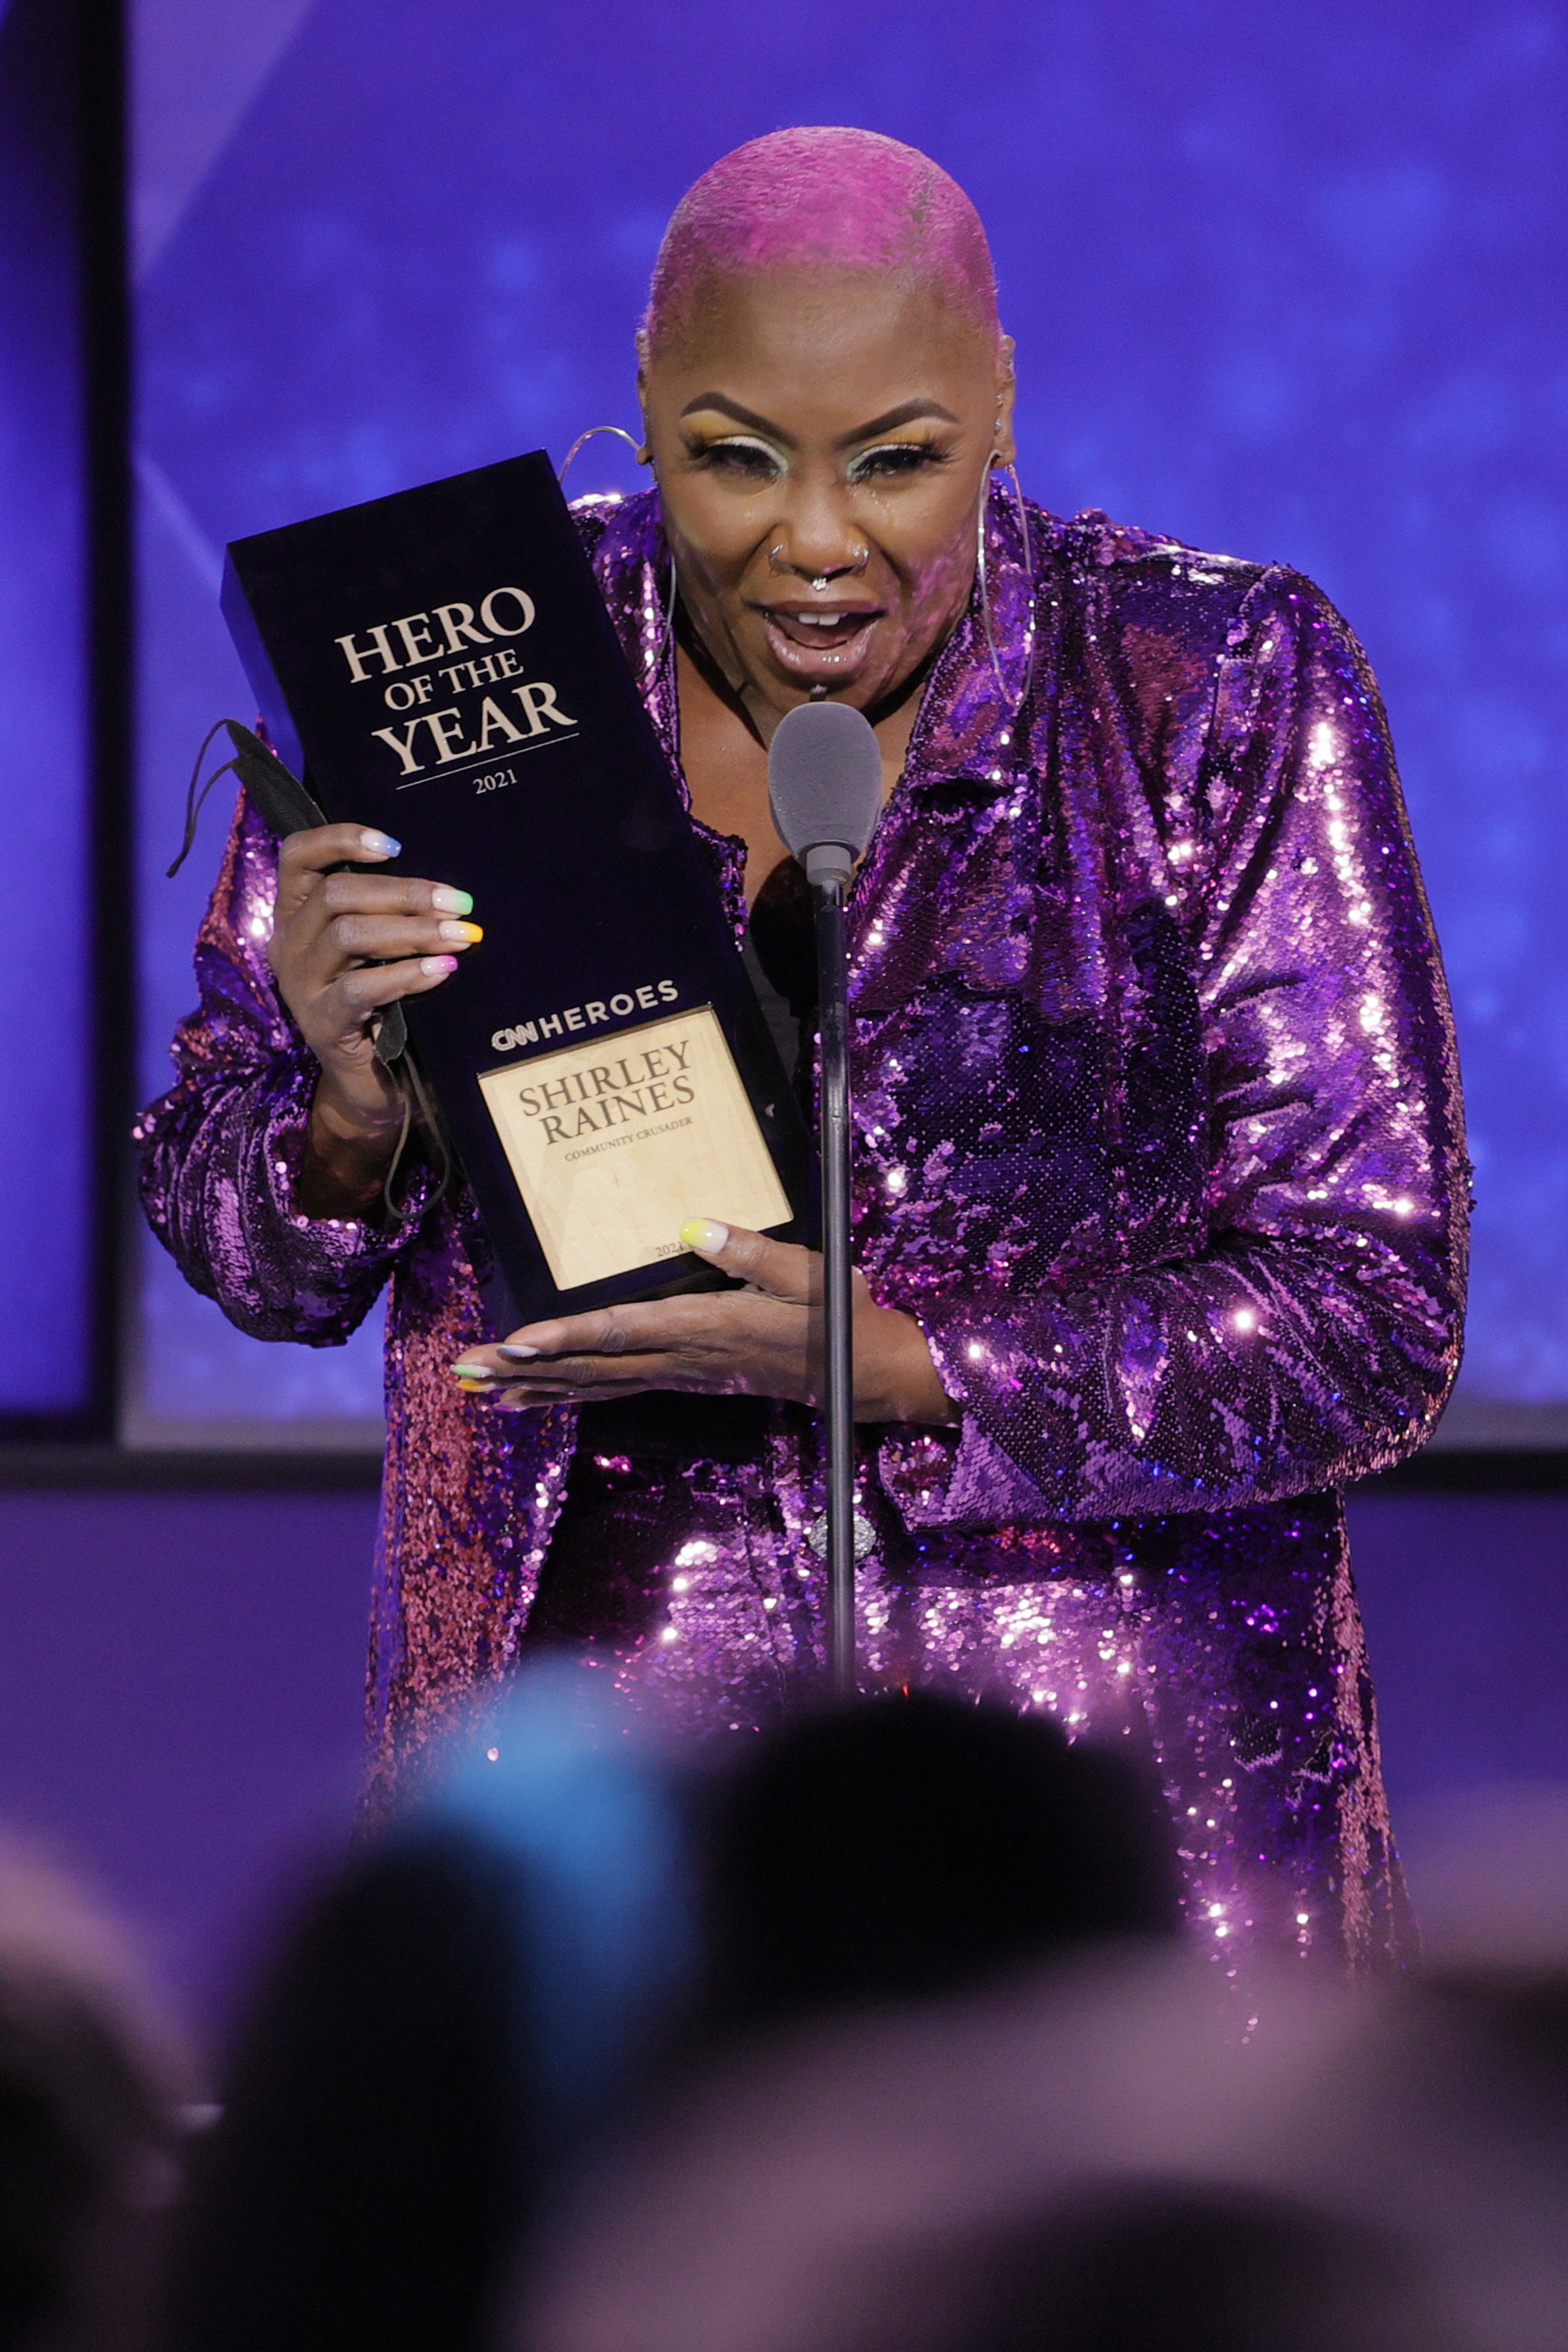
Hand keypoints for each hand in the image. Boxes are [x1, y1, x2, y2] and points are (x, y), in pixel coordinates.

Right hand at [265, 824, 481, 1211]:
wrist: (368, 1084)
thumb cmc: (380, 1004)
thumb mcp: (375, 950)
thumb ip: (388, 912)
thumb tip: (447, 885)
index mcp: (296, 914)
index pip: (297, 854)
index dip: (341, 839)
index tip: (397, 844)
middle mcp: (289, 944)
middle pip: (336, 894)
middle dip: (404, 892)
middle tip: (459, 902)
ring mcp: (300, 986)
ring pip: (348, 934)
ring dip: (412, 930)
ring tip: (461, 935)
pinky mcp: (322, 1024)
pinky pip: (361, 989)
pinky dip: (408, 974)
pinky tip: (444, 970)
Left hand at [450, 1220, 956, 1424]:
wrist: (866, 1374)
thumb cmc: (841, 1316)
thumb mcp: (811, 1275)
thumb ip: (753, 1253)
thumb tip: (695, 1226)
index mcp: (707, 1327)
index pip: (623, 1332)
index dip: (566, 1339)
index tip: (516, 1342)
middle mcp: (683, 1358)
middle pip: (590, 1366)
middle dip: (524, 1368)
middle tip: (464, 1367)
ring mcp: (681, 1374)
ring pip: (594, 1384)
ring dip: (532, 1386)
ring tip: (477, 1386)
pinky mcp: (684, 1378)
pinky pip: (613, 1390)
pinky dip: (567, 1394)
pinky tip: (532, 1399)